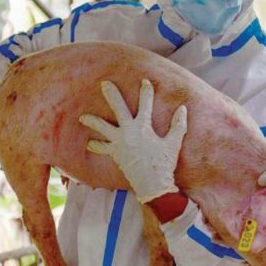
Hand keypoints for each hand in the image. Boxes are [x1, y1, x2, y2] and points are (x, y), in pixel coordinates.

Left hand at [79, 79, 187, 202]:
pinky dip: (96, 146)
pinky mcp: (115, 153)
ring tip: (82, 117)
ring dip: (92, 121)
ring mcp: (119, 142)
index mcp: (143, 127)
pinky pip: (103, 148)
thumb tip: (183, 109)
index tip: (145, 81)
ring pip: (102, 128)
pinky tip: (89, 144)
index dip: (146, 91)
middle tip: (104, 84)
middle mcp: (128, 131)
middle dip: (112, 95)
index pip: (146, 104)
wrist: (152, 184)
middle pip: (118, 109)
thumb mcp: (174, 143)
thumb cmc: (164, 163)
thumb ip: (178, 125)